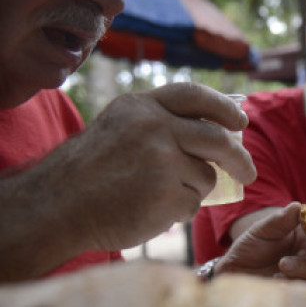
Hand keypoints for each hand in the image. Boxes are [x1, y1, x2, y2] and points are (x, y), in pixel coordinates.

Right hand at [65, 83, 256, 250]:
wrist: (57, 206)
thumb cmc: (89, 172)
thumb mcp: (120, 129)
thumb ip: (161, 124)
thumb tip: (220, 132)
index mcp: (141, 107)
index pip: (194, 95)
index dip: (223, 107)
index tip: (241, 121)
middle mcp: (154, 127)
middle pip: (217, 138)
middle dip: (240, 158)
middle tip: (248, 173)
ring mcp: (163, 160)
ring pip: (206, 175)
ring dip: (193, 189)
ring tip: (156, 194)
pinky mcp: (168, 192)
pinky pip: (193, 203)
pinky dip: (180, 210)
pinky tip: (151, 210)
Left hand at [218, 203, 305, 280]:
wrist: (235, 272)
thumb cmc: (251, 247)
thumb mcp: (261, 230)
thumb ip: (279, 220)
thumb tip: (297, 206)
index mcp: (305, 232)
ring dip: (304, 268)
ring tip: (283, 265)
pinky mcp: (298, 289)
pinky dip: (294, 283)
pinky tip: (278, 280)